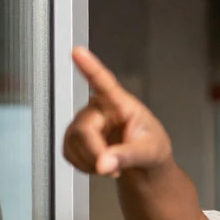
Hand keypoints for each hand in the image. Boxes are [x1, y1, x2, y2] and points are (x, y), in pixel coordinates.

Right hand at [63, 47, 171, 177]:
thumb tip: (104, 164)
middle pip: (83, 128)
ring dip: (90, 162)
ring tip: (112, 166)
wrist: (145, 165)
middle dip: (94, 152)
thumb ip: (126, 156)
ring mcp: (84, 123)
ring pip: (73, 142)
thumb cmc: (151, 148)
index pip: (103, 82)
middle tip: (110, 168)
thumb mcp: (148, 152)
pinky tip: (99, 166)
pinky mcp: (75, 139)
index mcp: (119, 103)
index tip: (77, 51)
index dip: (89, 66)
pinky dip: (83, 166)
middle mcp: (98, 108)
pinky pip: (68, 154)